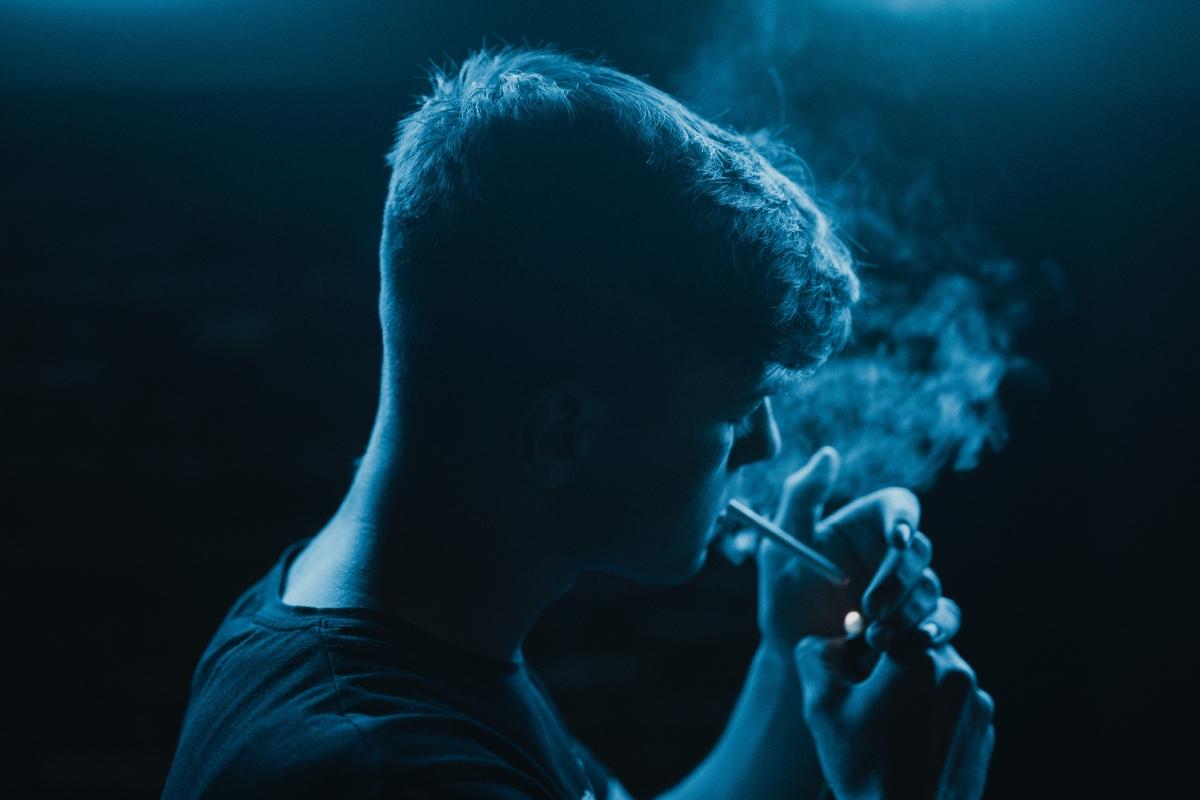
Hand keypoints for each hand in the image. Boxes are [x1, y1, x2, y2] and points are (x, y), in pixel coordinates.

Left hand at [757, 447, 937, 654]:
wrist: (794, 657)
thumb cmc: (784, 596)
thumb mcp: (782, 546)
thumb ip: (801, 499)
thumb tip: (828, 454)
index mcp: (865, 524)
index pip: (900, 505)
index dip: (905, 518)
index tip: (897, 539)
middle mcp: (893, 553)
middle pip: (919, 550)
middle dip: (897, 579)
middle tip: (870, 607)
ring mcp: (910, 589)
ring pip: (930, 587)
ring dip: (906, 611)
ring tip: (871, 637)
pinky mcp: (921, 622)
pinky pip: (945, 619)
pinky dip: (937, 628)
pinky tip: (918, 640)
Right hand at [795, 636, 995, 799]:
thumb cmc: (863, 768)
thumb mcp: (822, 706)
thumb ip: (816, 655)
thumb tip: (828, 641)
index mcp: (917, 656)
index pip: (888, 621)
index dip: (866, 639)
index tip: (855, 662)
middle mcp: (957, 671)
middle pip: (915, 647)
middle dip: (892, 665)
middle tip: (869, 702)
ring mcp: (978, 704)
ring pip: (937, 676)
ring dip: (915, 689)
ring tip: (890, 731)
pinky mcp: (986, 732)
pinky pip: (955, 706)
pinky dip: (933, 715)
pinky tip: (911, 746)